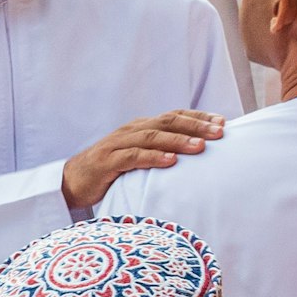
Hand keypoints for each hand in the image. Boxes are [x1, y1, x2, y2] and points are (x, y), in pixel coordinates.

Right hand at [59, 109, 227, 209]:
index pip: (174, 116)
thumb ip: (162, 151)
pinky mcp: (107, 161)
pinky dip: (154, 157)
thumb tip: (198, 153)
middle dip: (196, 125)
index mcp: (141, 127)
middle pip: (168, 122)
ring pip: (153, 137)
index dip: (199, 117)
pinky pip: (133, 156)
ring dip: (178, 140)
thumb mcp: (140, 156)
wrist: (72, 181)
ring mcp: (118, 144)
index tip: (223, 122)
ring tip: (200, 146)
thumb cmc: (112, 170)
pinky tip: (171, 161)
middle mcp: (132, 130)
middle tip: (220, 132)